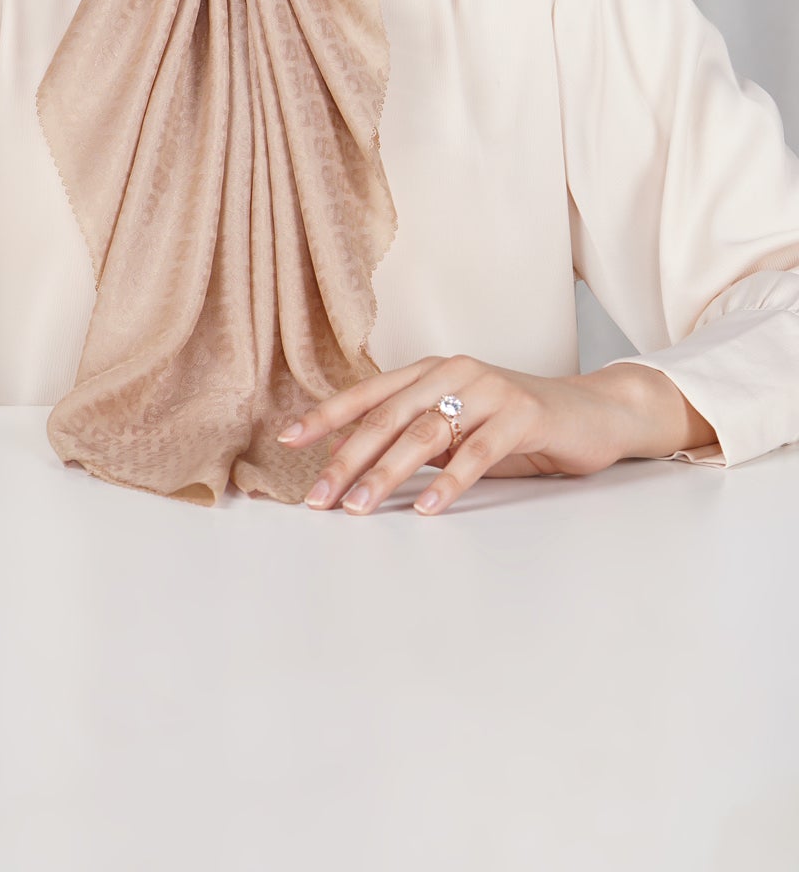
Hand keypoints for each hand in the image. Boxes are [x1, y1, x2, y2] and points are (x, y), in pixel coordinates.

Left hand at [276, 354, 651, 517]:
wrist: (594, 411)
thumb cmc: (518, 424)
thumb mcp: (458, 426)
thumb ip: (414, 437)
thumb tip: (352, 462)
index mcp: (430, 373)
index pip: (366, 396)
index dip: (325, 418)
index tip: (287, 443)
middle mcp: (452, 372)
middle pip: (386, 418)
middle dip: (346, 459)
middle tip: (319, 499)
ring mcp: (487, 390)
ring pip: (424, 434)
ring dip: (386, 474)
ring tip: (359, 508)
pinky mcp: (521, 414)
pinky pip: (477, 452)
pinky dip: (449, 483)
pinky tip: (426, 509)